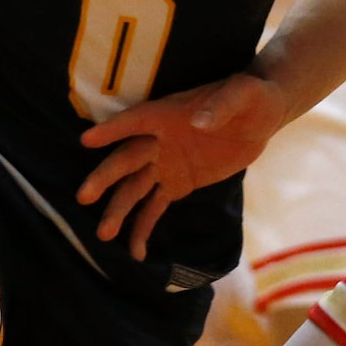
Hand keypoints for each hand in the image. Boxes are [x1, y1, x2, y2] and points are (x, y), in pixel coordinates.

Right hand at [76, 73, 293, 262]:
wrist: (261, 116)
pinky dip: (143, 228)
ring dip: (119, 210)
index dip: (112, 130)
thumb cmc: (250, 96)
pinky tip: (134, 252)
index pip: (136, 121)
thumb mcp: (242, 94)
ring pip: (135, 189)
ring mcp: (165, 165)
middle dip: (105, 177)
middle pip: (127, 160)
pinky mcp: (177, 185)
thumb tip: (199, 121)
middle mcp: (158, 140)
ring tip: (103, 235)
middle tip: (84, 197)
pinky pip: (154, 208)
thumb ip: (221, 106)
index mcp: (168, 114)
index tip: (86, 141)